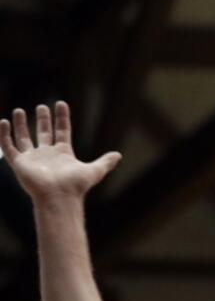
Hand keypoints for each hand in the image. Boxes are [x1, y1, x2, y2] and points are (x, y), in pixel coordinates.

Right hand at [0, 102, 120, 201]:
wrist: (59, 197)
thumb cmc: (76, 186)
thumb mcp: (95, 171)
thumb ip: (105, 162)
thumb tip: (118, 155)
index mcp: (63, 154)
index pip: (62, 131)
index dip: (62, 118)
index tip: (61, 103)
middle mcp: (47, 154)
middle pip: (43, 133)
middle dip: (43, 120)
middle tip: (42, 106)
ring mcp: (32, 158)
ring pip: (24, 138)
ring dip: (21, 125)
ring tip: (19, 110)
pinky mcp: (19, 163)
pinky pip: (8, 146)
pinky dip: (5, 134)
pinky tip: (4, 121)